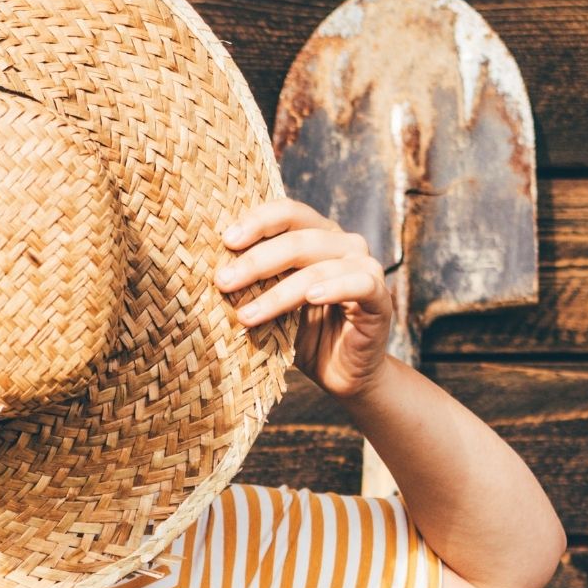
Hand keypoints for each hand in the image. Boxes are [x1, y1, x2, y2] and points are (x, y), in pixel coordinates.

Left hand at [217, 198, 391, 400]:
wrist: (342, 374)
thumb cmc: (303, 335)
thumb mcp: (271, 306)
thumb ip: (253, 284)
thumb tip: (208, 272)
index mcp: (316, 235)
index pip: (287, 213)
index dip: (257, 221)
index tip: (225, 241)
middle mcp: (343, 244)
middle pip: (298, 239)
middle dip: (256, 261)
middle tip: (223, 282)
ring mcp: (364, 267)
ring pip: (318, 267)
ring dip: (278, 292)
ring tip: (246, 316)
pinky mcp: (379, 296)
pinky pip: (358, 284)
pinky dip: (333, 288)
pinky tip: (309, 298)